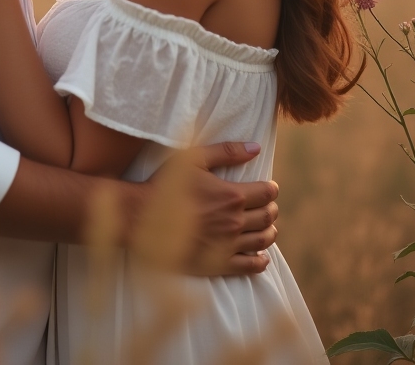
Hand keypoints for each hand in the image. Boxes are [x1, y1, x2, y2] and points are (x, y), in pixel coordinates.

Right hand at [134, 141, 277, 276]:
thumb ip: (226, 152)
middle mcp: (234, 222)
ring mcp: (228, 245)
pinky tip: (261, 257)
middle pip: (267, 217)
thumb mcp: (193, 159)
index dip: (271, 189)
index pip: (266, 193)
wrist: (143, 218)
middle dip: (271, 209)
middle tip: (268, 206)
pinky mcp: (218, 264)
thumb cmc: (166, 185)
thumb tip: (256, 147)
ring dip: (269, 232)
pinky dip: (261, 261)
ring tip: (267, 227)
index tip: (269, 188)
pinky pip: (250, 266)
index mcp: (231, 196)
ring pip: (263, 241)